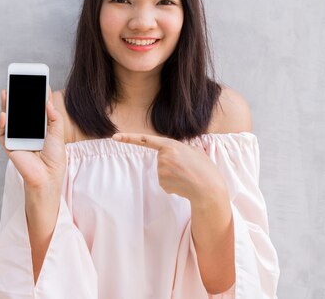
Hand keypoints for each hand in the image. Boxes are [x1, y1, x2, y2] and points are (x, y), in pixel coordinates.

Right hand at [0, 87, 65, 193]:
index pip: (34, 108)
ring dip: (6, 106)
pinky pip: (2, 133)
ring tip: (7, 92)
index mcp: (39, 127)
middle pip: (20, 111)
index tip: (37, 82)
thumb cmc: (54, 157)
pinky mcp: (10, 146)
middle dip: (18, 97)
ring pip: (9, 119)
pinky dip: (2, 124)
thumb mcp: (57, 133)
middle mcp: (26, 131)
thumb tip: (48, 101)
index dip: (34, 96)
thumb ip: (53, 117)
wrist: (48, 176)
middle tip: (18, 82)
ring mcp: (17, 137)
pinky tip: (4, 114)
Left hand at [111, 133, 227, 205]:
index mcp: (171, 145)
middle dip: (171, 163)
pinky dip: (172, 184)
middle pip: (160, 159)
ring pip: (161, 172)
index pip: (145, 140)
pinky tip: (183, 183)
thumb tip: (168, 154)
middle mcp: (163, 157)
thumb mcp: (193, 150)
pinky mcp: (163, 183)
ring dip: (172, 174)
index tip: (114, 137)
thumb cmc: (204, 168)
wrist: (209, 188)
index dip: (129, 138)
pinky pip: (164, 182)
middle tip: (186, 167)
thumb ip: (178, 149)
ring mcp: (162, 171)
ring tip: (186, 175)